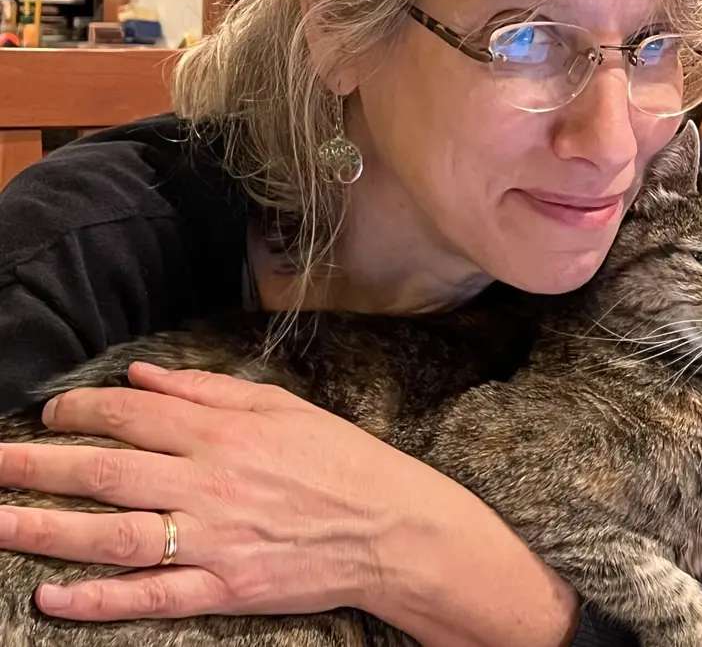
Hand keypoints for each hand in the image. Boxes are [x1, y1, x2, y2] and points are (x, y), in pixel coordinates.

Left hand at [0, 363, 578, 646]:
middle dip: (38, 465)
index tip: (50, 414)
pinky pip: (149, 596)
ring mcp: (214, 540)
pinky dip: (97, 600)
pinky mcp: (223, 589)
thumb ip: (206, 389)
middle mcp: (209, 483)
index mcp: (224, 432)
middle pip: (107, 472)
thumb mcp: (280, 406)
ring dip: (46, 529)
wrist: (387, 525)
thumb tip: (141, 377)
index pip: (132, 416)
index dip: (81, 413)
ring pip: (112, 535)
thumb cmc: (337, 457)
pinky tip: (52, 596)